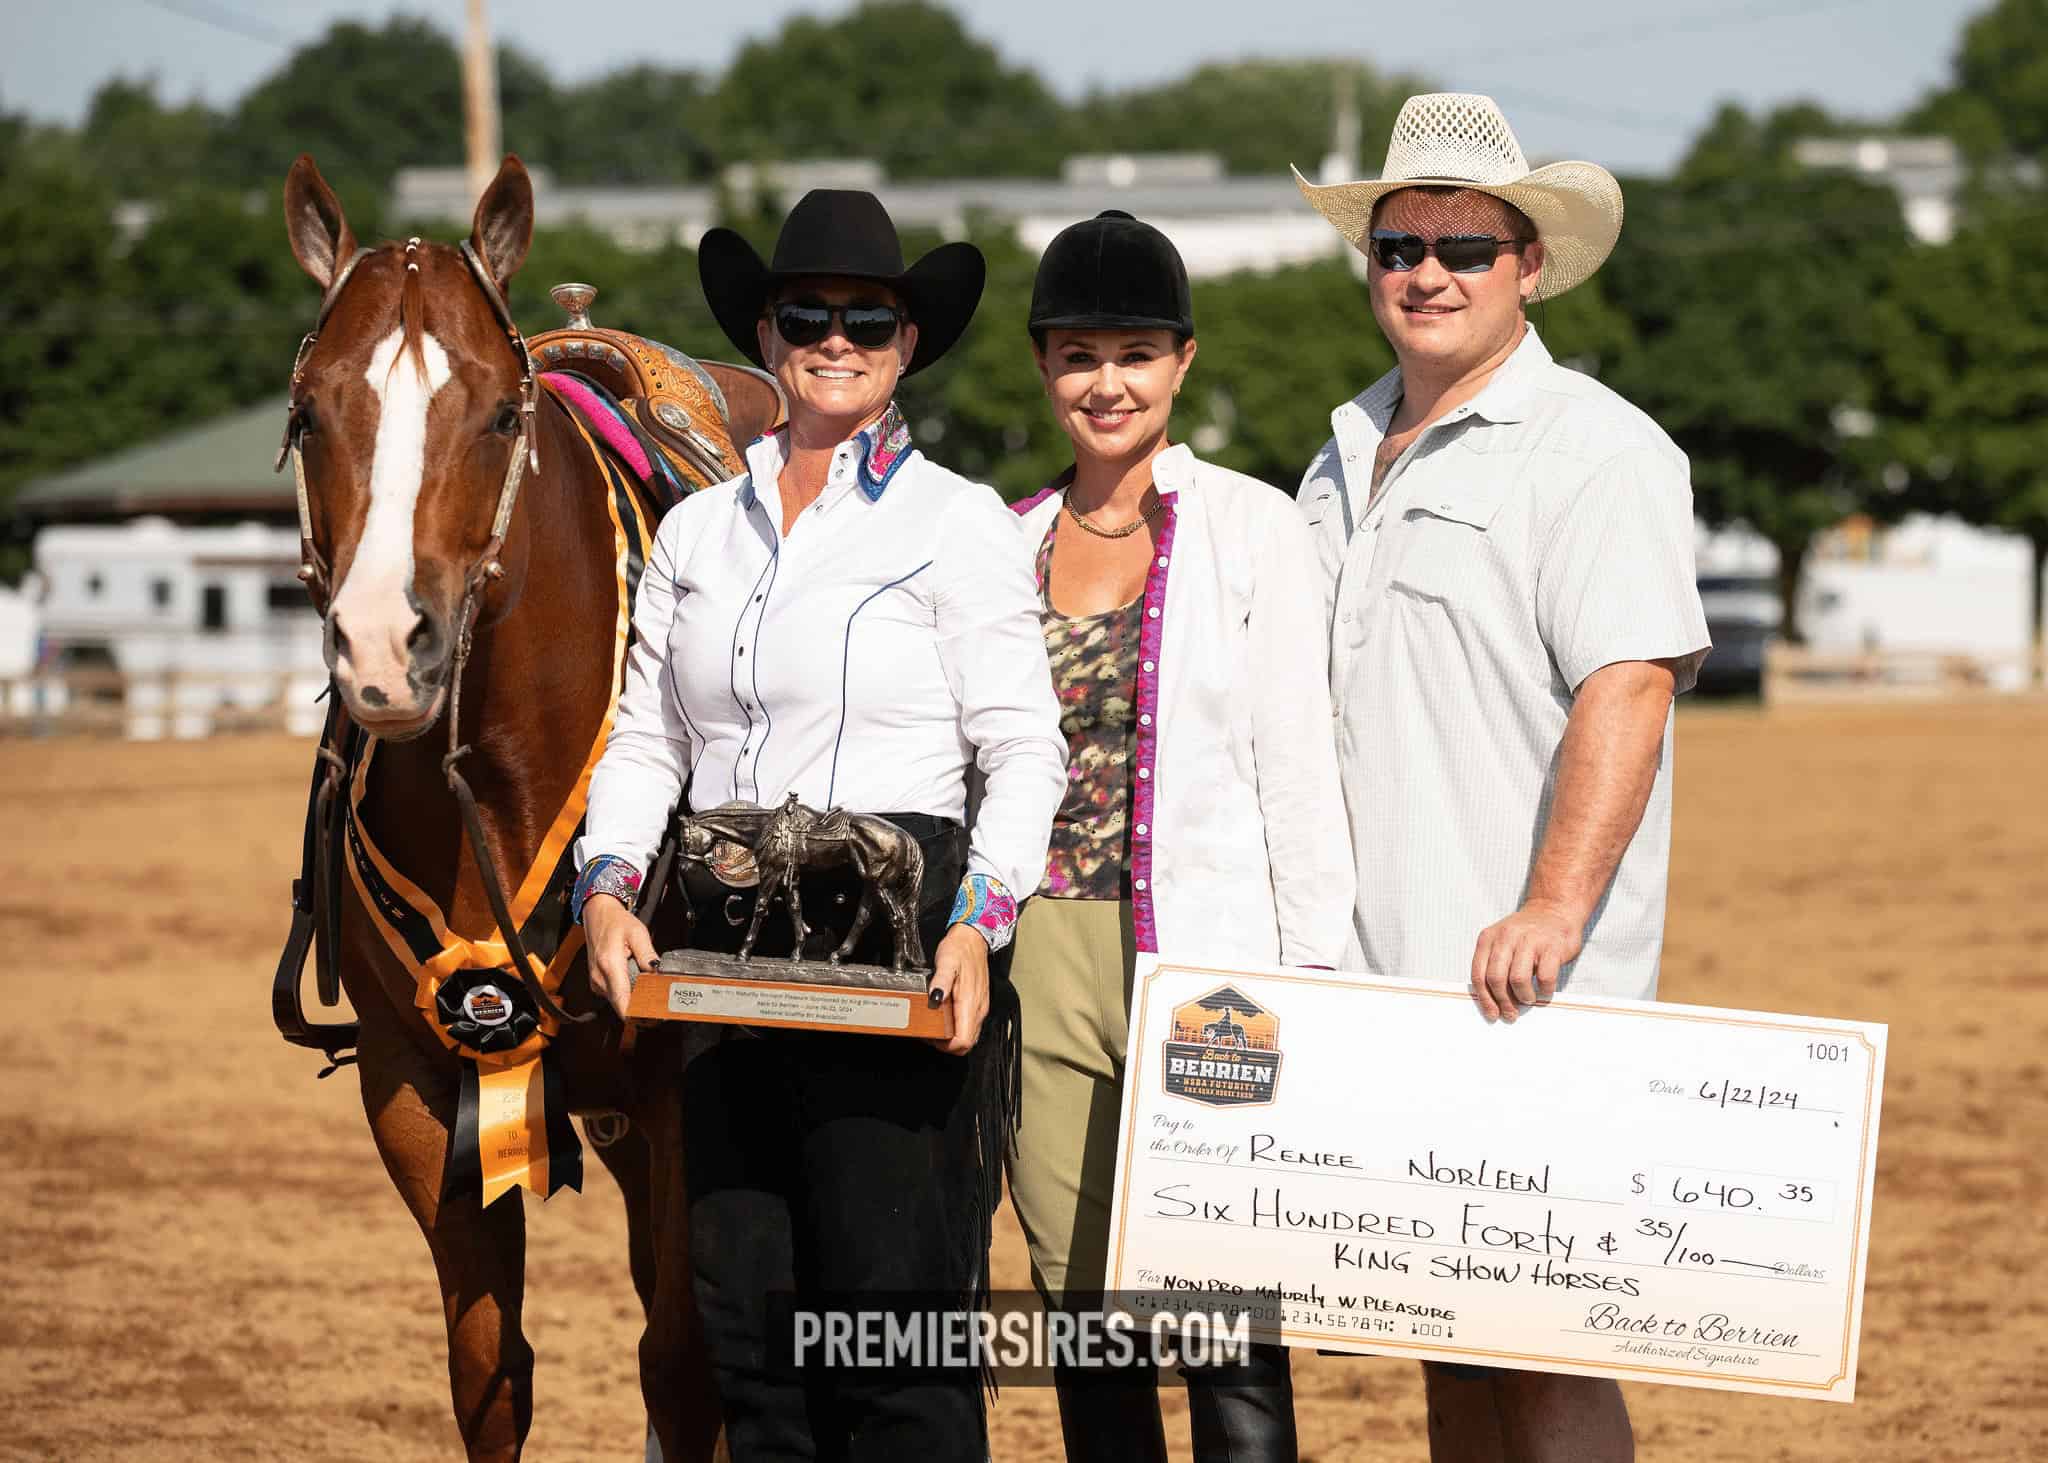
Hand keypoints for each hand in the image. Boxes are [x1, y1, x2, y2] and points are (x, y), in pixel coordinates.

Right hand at [583, 894, 656, 1020]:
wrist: (597, 914)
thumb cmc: (616, 922)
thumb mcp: (638, 934)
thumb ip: (648, 956)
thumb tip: (658, 974)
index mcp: (610, 965)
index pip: (622, 1001)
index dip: (638, 1014)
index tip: (653, 1018)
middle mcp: (599, 978)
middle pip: (622, 1005)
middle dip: (641, 1007)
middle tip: (660, 1005)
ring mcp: (596, 982)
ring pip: (619, 1001)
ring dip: (634, 999)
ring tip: (650, 991)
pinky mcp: (597, 983)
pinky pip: (614, 995)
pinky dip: (626, 993)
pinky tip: (636, 984)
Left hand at [925, 923, 989, 1055]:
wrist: (973, 939)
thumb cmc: (959, 950)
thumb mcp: (946, 962)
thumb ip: (941, 981)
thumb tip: (935, 998)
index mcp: (970, 1002)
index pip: (963, 1041)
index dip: (947, 1046)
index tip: (932, 1037)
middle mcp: (978, 1009)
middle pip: (967, 1043)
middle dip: (948, 1045)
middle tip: (931, 1034)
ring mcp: (980, 1007)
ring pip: (970, 1036)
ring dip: (952, 1038)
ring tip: (935, 1026)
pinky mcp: (978, 1004)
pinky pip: (970, 1026)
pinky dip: (957, 1029)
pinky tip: (945, 1018)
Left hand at [1469, 899, 1581, 1022]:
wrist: (1554, 910)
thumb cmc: (1527, 935)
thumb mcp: (1502, 942)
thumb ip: (1493, 965)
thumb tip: (1492, 1002)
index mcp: (1488, 938)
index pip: (1479, 974)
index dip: (1484, 999)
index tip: (1492, 1014)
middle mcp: (1506, 937)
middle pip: (1496, 978)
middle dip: (1503, 1002)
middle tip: (1511, 1013)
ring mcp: (1530, 940)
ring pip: (1518, 979)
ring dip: (1523, 996)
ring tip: (1528, 998)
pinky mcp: (1552, 947)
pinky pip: (1545, 977)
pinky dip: (1545, 990)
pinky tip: (1545, 990)